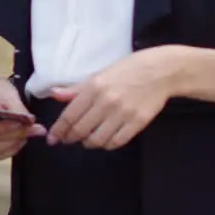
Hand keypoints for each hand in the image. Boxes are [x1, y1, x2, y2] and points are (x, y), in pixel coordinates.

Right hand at [0, 78, 46, 159]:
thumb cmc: (0, 93)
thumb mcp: (9, 94)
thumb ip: (17, 108)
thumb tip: (29, 121)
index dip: (2, 127)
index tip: (20, 123)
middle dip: (15, 135)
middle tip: (36, 129)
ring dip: (15, 143)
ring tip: (30, 132)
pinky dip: (13, 149)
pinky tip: (22, 139)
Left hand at [47, 47, 177, 149]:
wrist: (162, 71)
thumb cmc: (129, 69)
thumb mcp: (100, 73)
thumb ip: (77, 88)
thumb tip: (54, 94)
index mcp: (95, 87)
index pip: (70, 115)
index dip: (59, 130)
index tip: (52, 138)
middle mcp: (107, 101)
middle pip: (81, 130)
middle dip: (70, 138)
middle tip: (67, 140)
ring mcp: (123, 114)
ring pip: (97, 140)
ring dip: (88, 143)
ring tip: (87, 140)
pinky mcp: (138, 123)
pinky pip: (116, 142)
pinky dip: (107, 145)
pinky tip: (104, 140)